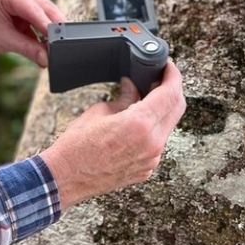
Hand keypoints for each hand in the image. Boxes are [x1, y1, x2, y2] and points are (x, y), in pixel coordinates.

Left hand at [0, 0, 64, 66]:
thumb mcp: (2, 41)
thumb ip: (28, 48)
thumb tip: (48, 58)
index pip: (34, 8)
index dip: (49, 24)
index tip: (62, 38)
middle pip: (42, 7)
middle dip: (54, 26)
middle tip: (67, 43)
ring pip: (41, 13)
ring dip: (48, 30)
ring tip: (57, 48)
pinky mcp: (19, 7)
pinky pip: (35, 19)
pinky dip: (40, 32)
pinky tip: (47, 46)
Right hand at [38, 60, 185, 209]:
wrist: (66, 177)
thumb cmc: (76, 145)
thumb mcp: (99, 112)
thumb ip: (124, 98)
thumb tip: (133, 86)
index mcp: (140, 124)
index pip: (170, 94)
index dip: (173, 76)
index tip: (168, 67)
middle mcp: (152, 143)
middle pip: (177, 109)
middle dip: (173, 90)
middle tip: (161, 79)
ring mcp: (152, 159)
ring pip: (168, 127)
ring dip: (162, 111)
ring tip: (145, 100)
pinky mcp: (147, 169)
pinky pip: (158, 144)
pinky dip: (152, 130)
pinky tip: (136, 124)